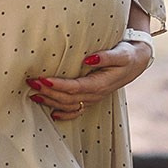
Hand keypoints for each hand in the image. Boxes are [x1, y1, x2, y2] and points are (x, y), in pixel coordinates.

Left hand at [26, 41, 152, 121]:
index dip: (58, 85)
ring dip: (50, 101)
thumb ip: (106, 57)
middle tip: (31, 83)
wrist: (137, 63)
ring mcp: (93, 98)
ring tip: (33, 94)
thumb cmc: (127, 55)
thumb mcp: (121, 54)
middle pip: (68, 98)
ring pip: (69, 105)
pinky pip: (76, 111)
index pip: (75, 87)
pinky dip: (63, 114)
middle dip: (48, 92)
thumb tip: (88, 59)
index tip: (43, 79)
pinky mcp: (91, 98)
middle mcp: (95, 94)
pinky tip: (52, 113)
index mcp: (100, 84)